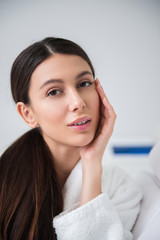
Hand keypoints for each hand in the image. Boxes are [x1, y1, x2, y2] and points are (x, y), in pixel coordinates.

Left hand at [79, 79, 116, 204]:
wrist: (88, 159)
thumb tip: (66, 113)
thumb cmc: (83, 146)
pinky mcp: (108, 131)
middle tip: (95, 81)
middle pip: (104, 104)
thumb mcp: (78, 131)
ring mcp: (107, 126)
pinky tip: (103, 99)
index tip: (89, 85)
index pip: (98, 105)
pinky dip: (107, 107)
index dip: (95, 95)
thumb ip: (76, 122)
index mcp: (97, 122)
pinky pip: (110, 116)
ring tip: (99, 87)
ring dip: (104, 97)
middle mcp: (104, 123)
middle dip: (100, 92)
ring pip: (108, 107)